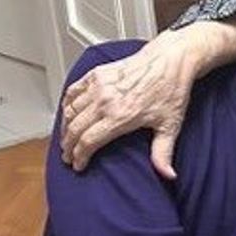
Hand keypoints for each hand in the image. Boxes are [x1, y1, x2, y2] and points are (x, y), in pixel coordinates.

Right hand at [60, 21, 235, 177]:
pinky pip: (73, 91)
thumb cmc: (171, 89)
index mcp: (120, 116)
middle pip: (75, 129)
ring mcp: (99, 85)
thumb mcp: (170, 125)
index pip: (88, 142)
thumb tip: (168, 175)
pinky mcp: (97, 73)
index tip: (79, 165)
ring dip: (65, 128)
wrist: (171, 60)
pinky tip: (67, 113)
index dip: (80, 157)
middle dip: (68, 146)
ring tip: (66, 139)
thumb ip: (163, 153)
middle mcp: (105, 101)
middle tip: (68, 157)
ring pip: (70, 111)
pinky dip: (66, 104)